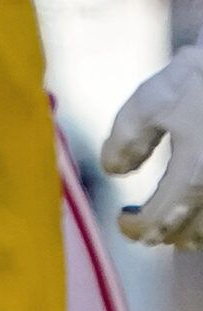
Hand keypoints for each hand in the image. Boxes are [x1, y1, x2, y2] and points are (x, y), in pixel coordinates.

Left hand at [105, 44, 202, 247]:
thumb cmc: (197, 78)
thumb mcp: (150, 102)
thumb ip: (126, 140)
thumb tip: (116, 172)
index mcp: (194, 173)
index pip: (157, 221)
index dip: (134, 228)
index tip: (123, 217)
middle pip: (188, 233)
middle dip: (161, 233)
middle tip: (144, 222)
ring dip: (189, 231)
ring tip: (172, 218)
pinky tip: (194, 206)